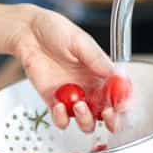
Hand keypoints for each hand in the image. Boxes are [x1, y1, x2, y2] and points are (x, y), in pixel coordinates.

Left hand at [8, 6, 116, 131]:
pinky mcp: (54, 102)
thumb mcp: (80, 41)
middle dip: (112, 120)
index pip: (121, 94)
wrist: (28, 32)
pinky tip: (59, 106)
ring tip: (79, 105)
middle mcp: (91, 89)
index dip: (124, 103)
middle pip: (109, 114)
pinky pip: (63, 120)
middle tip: (107, 114)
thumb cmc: (56, 30)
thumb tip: (115, 74)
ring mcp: (74, 98)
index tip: (122, 105)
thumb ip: (97, 59)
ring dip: (86, 120)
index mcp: (102, 73)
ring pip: (87, 122)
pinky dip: (63, 119)